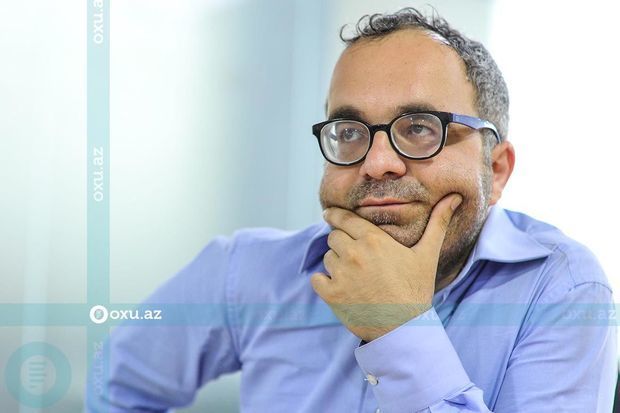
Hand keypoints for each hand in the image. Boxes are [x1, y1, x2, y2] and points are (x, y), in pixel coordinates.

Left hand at [310, 193, 461, 341]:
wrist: (405, 328)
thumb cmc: (416, 290)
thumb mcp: (427, 254)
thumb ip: (437, 223)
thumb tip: (454, 197)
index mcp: (373, 240)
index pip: (344, 219)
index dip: (335, 216)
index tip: (329, 214)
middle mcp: (354, 253)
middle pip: (333, 237)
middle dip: (341, 242)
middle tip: (354, 255)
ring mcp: (341, 274)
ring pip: (327, 258)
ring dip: (336, 263)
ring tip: (354, 276)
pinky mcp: (331, 294)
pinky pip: (317, 279)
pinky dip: (324, 282)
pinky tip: (340, 288)